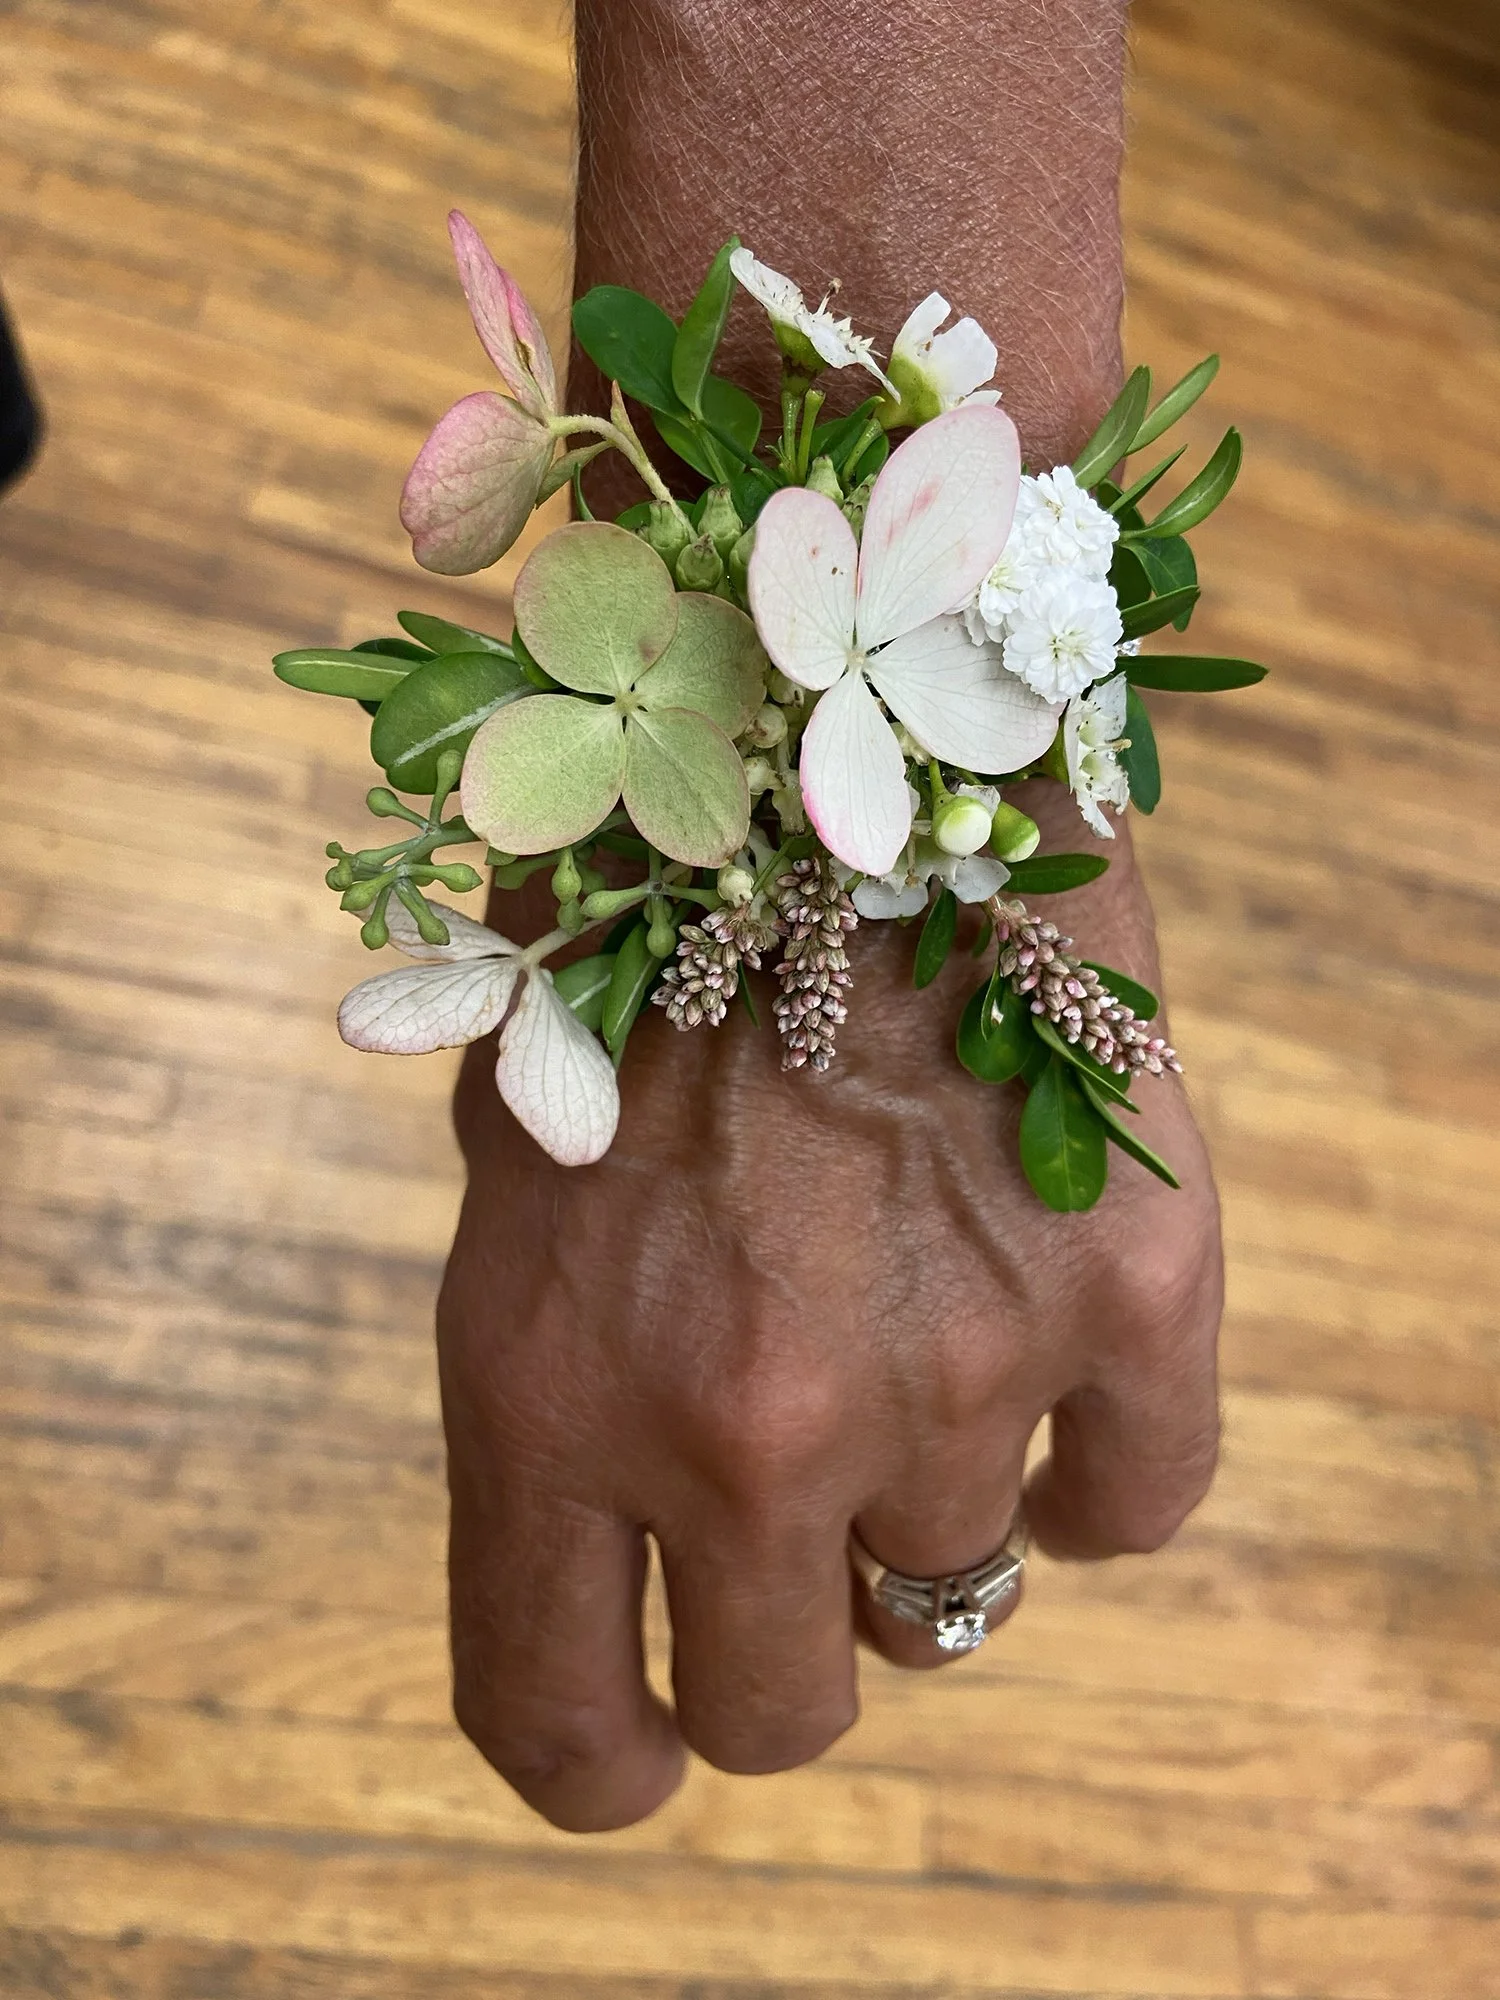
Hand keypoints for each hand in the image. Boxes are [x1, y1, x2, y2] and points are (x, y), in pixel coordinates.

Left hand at [437, 786, 1222, 1831]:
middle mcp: (744, 1423)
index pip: (554, 1715)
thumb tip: (651, 1546)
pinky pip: (1138, 1508)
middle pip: (792, 1705)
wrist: (822, 710)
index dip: (605, 1760)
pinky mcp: (1125, 1286)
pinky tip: (1056, 1366)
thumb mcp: (523, 1163)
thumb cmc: (636, 933)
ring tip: (913, 1313)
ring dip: (931, 1488)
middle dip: (789, 1645)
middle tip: (799, 1527)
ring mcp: (950, 1369)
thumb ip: (570, 1379)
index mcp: (544, 1389)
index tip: (645, 1745)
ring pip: (961, 1583)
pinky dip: (1098, 1470)